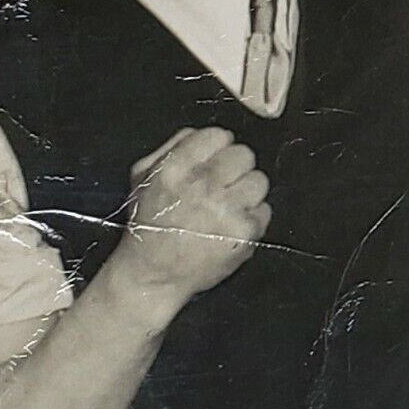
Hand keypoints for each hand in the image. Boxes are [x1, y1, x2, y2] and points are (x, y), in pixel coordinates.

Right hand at [113, 127, 271, 305]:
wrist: (153, 275)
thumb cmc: (150, 224)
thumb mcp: (144, 177)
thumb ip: (172, 147)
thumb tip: (201, 133)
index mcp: (175, 169)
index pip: (217, 135)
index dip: (217, 147)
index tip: (213, 160)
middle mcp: (201, 187)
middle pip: (244, 154)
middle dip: (235, 168)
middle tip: (222, 184)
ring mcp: (226, 211)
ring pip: (259, 180)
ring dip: (246, 192)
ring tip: (227, 206)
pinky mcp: (244, 233)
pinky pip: (264, 210)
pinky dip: (252, 218)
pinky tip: (230, 226)